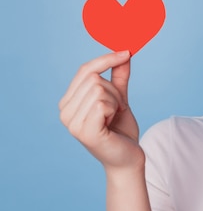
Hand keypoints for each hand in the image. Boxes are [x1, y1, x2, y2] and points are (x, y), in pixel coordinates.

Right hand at [59, 51, 143, 171]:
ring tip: (114, 118)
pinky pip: (102, 103)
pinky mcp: (84, 131)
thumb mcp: (120, 98)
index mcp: (68, 102)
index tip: (126, 52)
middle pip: (94, 78)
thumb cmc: (121, 130)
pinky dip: (115, 110)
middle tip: (117, 110)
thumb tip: (124, 53)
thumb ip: (119, 77)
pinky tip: (112, 124)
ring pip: (99, 89)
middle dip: (114, 91)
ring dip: (116, 102)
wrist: (128, 158)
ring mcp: (72, 123)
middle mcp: (65, 112)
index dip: (106, 59)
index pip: (85, 70)